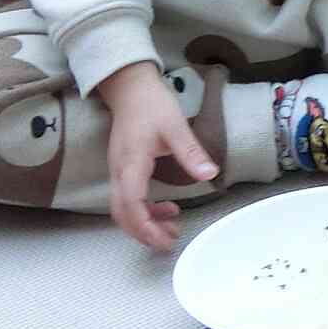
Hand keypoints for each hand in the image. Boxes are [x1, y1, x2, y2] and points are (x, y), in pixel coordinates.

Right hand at [102, 59, 215, 254]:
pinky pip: (127, 199)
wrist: (129, 86)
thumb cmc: (151, 103)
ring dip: (144, 224)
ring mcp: (117, 171)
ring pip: (122, 209)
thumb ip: (191, 152)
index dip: (146, 228)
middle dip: (145, 233)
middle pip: (122, 214)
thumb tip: (210, 175)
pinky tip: (167, 208)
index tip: (165, 240)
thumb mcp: (175, 126)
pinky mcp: (121, 169)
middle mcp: (118, 171)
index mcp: (130, 163)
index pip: (131, 205)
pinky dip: (144, 210)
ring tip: (172, 229)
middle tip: (171, 241)